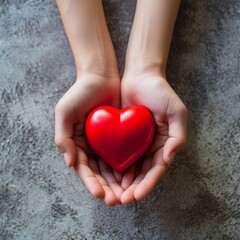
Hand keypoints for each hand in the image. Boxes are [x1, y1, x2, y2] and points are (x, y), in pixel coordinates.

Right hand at [55, 71, 123, 205]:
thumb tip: (70, 163)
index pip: (83, 169)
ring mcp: (103, 142)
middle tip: (116, 200)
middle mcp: (89, 146)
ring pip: (110, 168)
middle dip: (106, 188)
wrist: (100, 77)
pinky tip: (132, 177)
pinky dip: (125, 167)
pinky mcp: (117, 136)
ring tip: (126, 194)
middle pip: (98, 173)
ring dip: (117, 182)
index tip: (100, 194)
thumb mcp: (64, 112)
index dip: (91, 183)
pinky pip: (121, 155)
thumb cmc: (80, 93)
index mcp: (75, 143)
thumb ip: (63, 137)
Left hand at [120, 73, 186, 203]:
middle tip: (121, 200)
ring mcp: (136, 142)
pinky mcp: (122, 136)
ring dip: (121, 182)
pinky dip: (113, 166)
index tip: (137, 195)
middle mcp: (150, 146)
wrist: (140, 76)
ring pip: (129, 167)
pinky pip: (118, 153)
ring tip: (112, 194)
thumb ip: (178, 134)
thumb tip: (169, 158)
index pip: (156, 169)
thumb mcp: (176, 110)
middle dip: (132, 188)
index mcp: (164, 143)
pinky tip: (105, 176)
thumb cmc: (160, 91)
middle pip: (142, 173)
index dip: (148, 183)